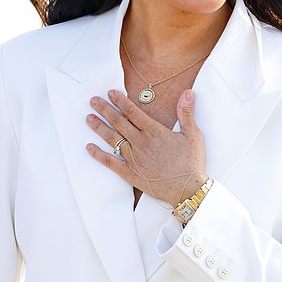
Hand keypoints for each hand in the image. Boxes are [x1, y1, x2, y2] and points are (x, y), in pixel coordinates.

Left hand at [86, 88, 206, 206]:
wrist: (187, 189)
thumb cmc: (191, 162)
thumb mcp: (193, 134)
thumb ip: (186, 112)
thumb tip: (188, 92)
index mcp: (154, 131)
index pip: (133, 112)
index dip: (120, 101)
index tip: (110, 92)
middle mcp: (140, 142)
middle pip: (118, 122)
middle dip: (104, 109)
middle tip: (93, 100)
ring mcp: (133, 158)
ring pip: (112, 139)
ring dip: (99, 127)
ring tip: (88, 118)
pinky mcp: (130, 173)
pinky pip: (110, 162)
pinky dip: (98, 154)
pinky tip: (89, 147)